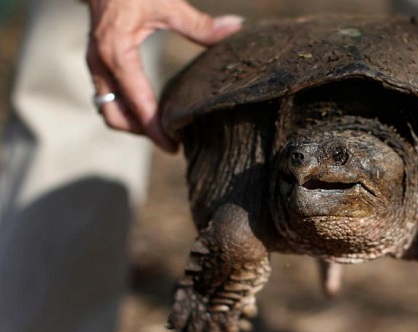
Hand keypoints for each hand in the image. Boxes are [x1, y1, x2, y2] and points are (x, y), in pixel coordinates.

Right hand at [86, 0, 243, 151]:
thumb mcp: (167, 4)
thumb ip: (200, 24)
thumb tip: (236, 28)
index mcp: (117, 54)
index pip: (137, 105)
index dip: (156, 130)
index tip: (174, 147)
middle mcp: (101, 64)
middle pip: (116, 116)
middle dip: (142, 132)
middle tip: (171, 140)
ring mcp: (95, 65)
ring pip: (108, 108)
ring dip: (132, 123)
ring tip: (162, 129)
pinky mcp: (97, 63)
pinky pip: (107, 97)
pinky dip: (126, 109)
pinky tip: (150, 109)